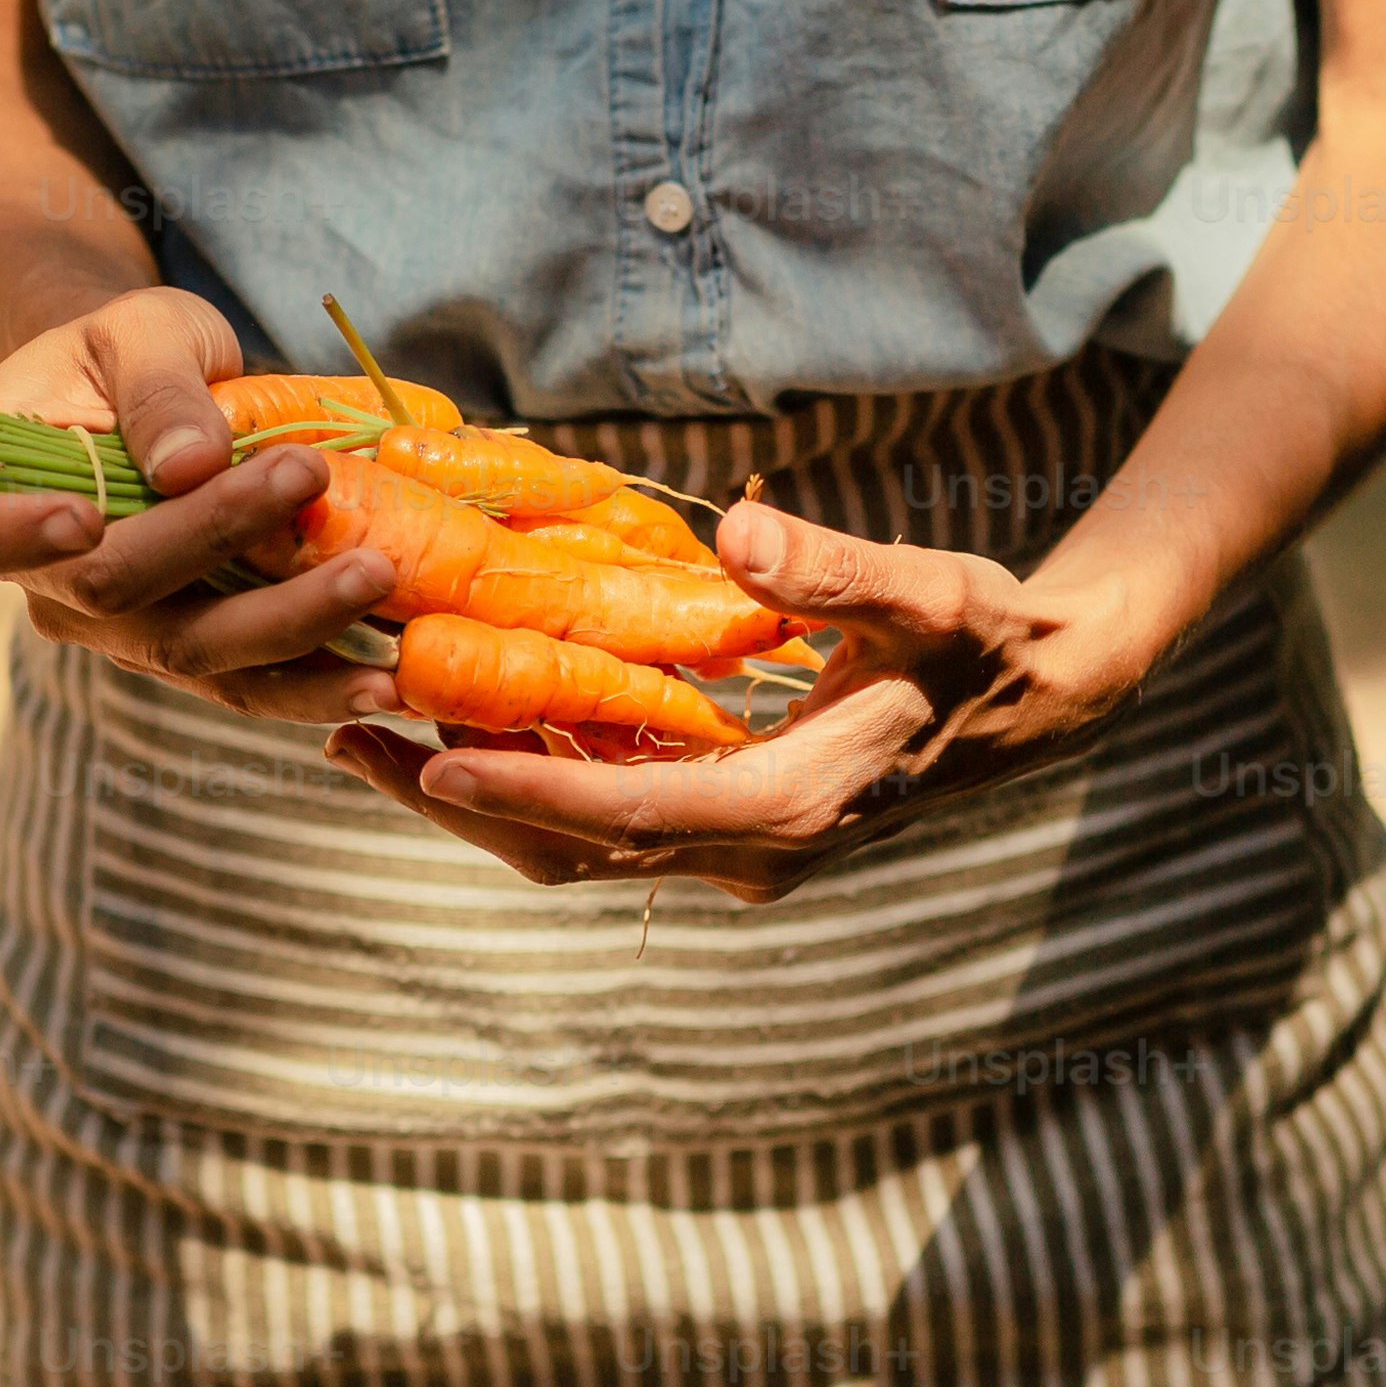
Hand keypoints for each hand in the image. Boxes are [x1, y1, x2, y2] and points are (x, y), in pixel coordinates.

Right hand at [0, 289, 393, 724]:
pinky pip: (247, 684)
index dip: (9, 536)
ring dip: (289, 626)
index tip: (80, 518)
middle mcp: (43, 586)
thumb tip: (191, 462)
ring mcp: (119, 633)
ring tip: (376, 579)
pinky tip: (388, 680)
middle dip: (214, 537)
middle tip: (306, 475)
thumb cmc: (124, 354)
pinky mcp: (191, 654)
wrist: (150, 398)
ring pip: (193, 655)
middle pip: (115, 591)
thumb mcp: (136, 331)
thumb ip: (156, 385)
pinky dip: (319, 683)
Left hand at [326, 494, 1171, 900]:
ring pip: (581, 845)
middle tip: (344, 738)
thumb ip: (836, 570)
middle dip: (457, 802)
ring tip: (368, 735)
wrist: (1041, 696)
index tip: (427, 759)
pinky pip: (608, 817)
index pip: (628, 811)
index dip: (522, 790)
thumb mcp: (926, 593)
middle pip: (575, 849)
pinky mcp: (729, 823)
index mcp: (792, 806)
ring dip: (477, 798)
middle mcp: (754, 850)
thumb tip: (745, 536)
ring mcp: (739, 847)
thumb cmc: (983, 636)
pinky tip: (462, 722)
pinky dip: (528, 781)